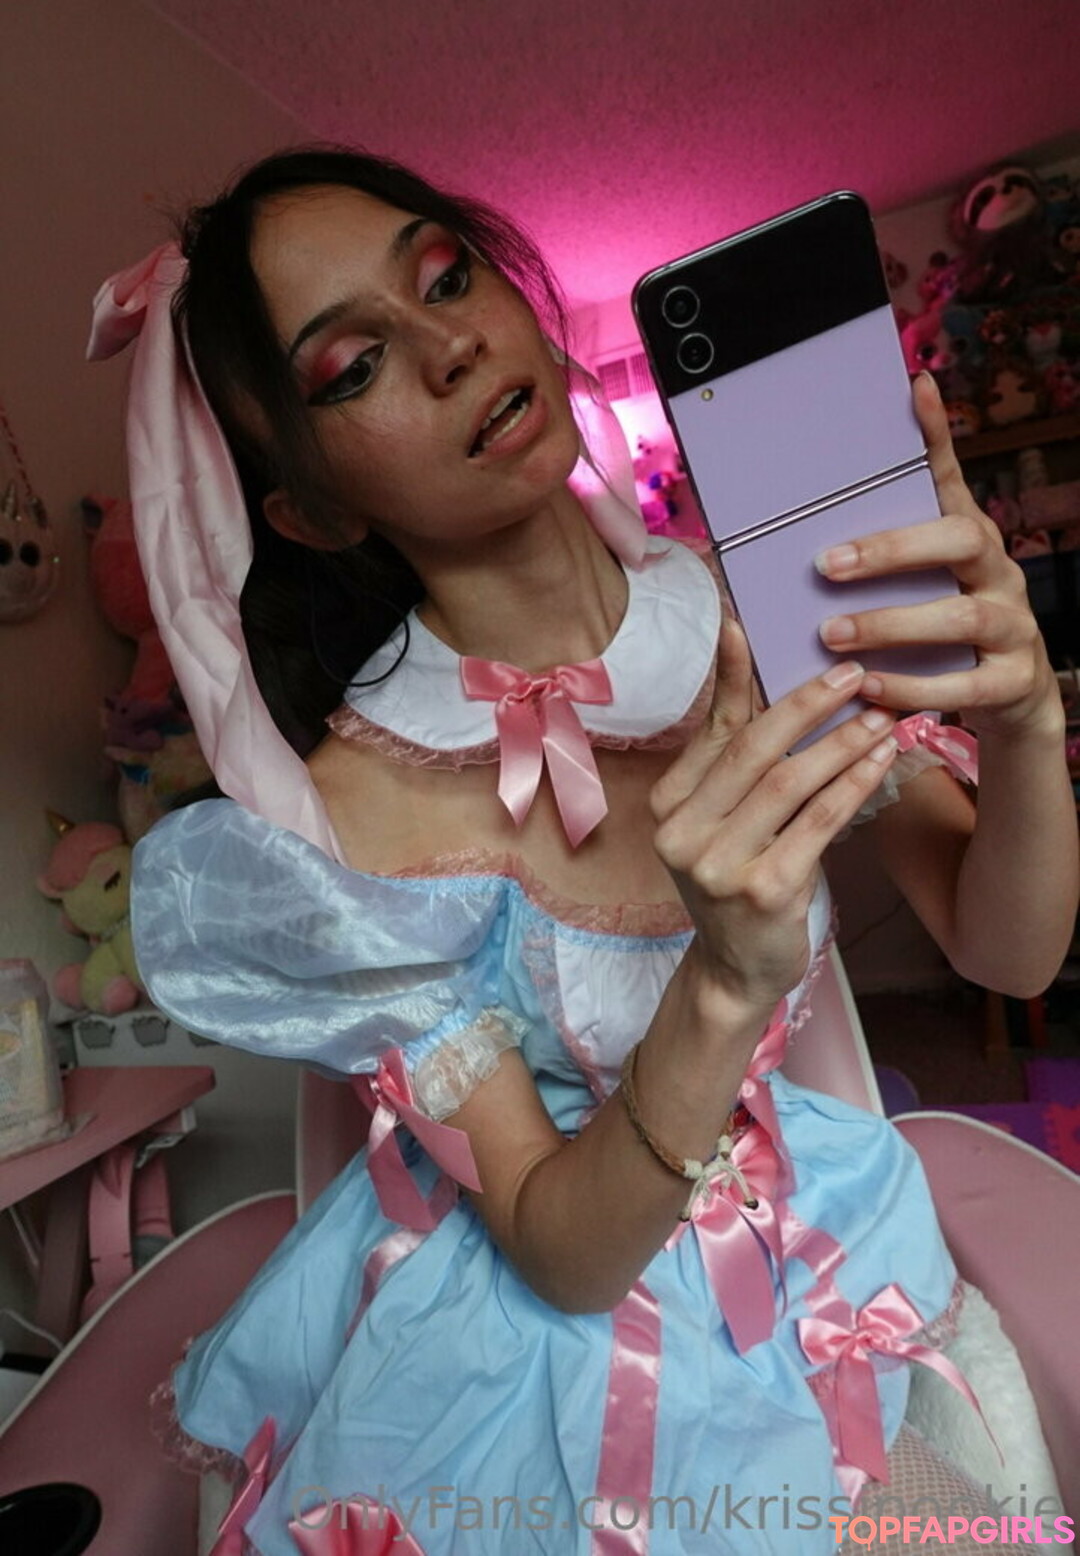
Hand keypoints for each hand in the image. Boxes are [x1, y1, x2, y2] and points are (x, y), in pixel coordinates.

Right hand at [650, 615, 899, 1010]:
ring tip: (880, 714)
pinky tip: (880, 759)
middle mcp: (681, 834)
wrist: (735, 969)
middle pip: (753, 751)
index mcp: (667, 807)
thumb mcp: (719, 816)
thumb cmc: (736, 877)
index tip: (753, 627)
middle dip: (806, 705)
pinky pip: (818, 821)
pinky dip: (853, 784)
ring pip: (790, 782)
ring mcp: (718, 865)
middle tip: (852, 673)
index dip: (737, 678)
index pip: (716, 732)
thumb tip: (736, 649)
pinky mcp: (763, 890)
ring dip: (842, 742)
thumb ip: (729, 745)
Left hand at [815, 372, 1059, 739]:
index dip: (938, 436)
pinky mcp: (1013, 679)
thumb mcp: (924, 583)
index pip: (954, 479)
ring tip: (831, 633)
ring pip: (959, 616)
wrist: (1010, 697)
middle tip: (826, 566)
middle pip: (960, 540)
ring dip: (890, 624)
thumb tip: (831, 502)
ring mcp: (1013, 624)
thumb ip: (886, 546)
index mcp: (971, 539)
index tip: (914, 391)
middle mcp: (999, 571)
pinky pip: (964, 684)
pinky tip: (869, 686)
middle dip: (891, 551)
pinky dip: (912, 686)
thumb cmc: (948, 630)